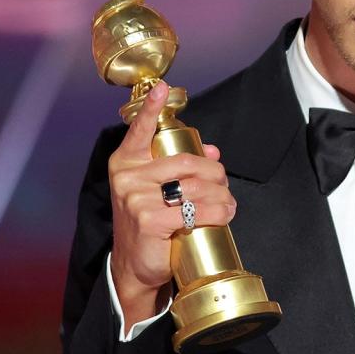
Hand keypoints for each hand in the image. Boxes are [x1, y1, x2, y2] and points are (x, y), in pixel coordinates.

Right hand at [107, 80, 236, 329]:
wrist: (136, 265)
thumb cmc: (151, 221)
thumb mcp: (159, 190)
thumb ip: (182, 165)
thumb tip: (214, 148)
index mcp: (126, 162)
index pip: (139, 130)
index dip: (152, 109)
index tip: (161, 88)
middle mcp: (127, 177)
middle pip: (186, 161)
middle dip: (214, 172)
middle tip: (224, 184)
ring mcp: (136, 199)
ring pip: (196, 187)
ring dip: (222, 195)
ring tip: (228, 204)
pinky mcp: (149, 220)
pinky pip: (196, 210)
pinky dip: (218, 213)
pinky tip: (223, 216)